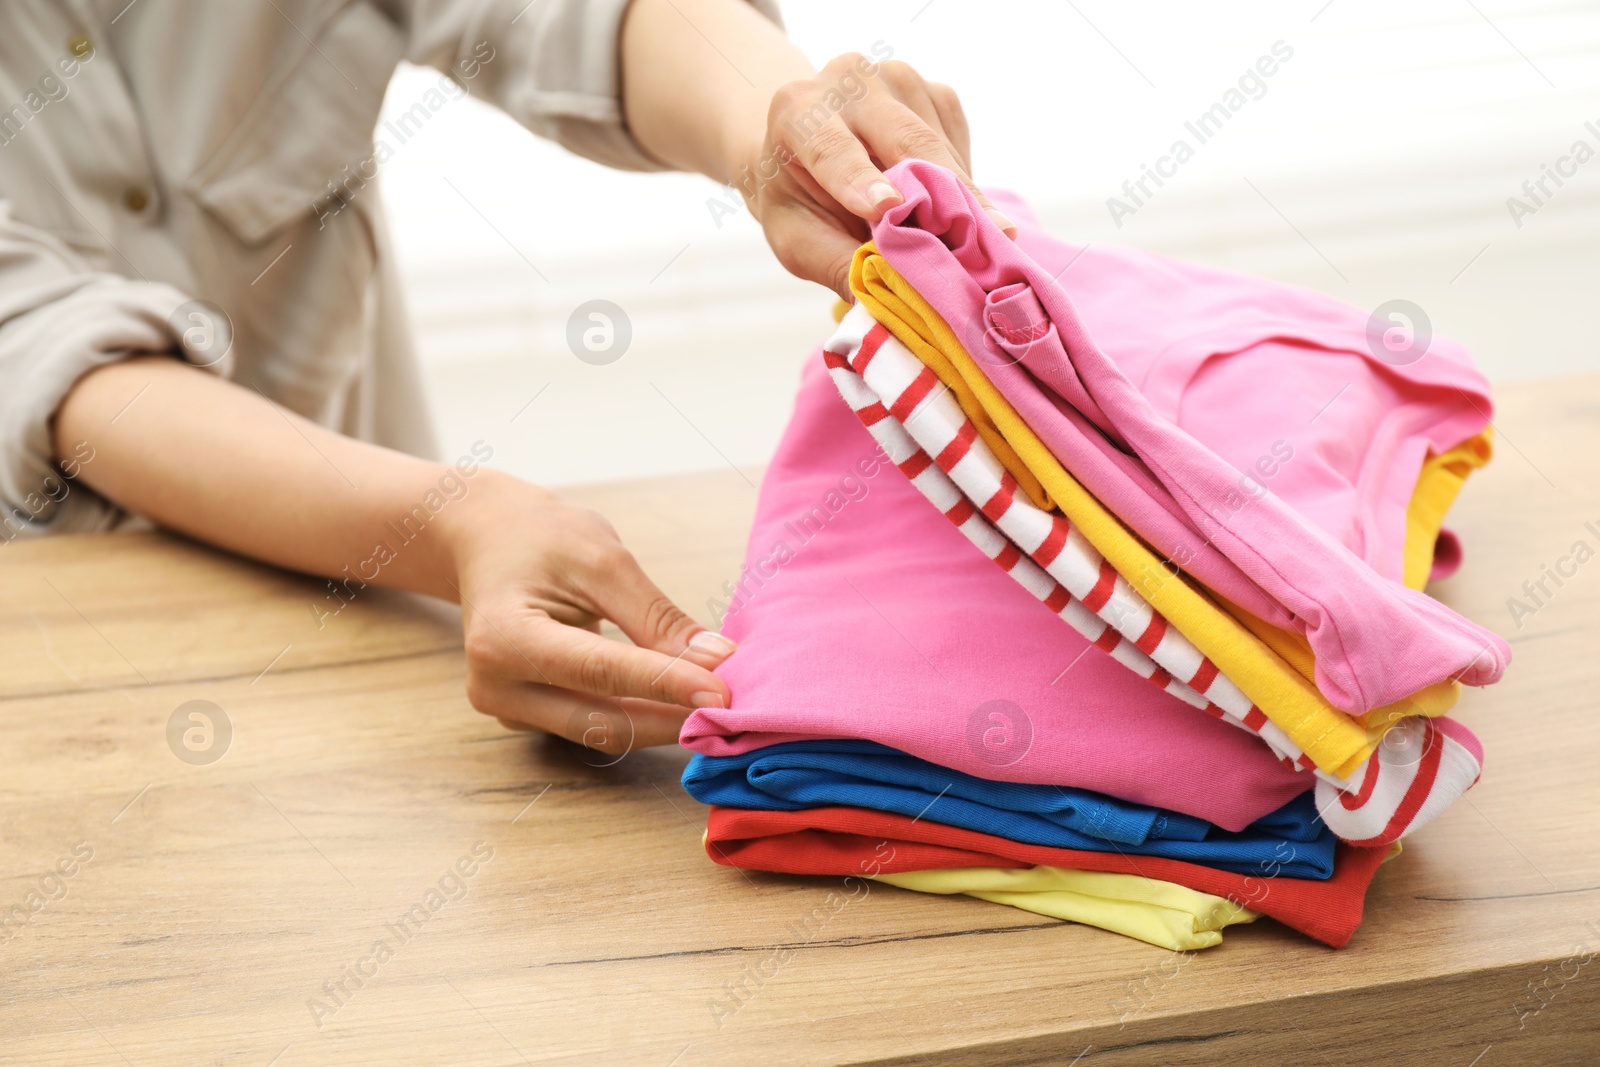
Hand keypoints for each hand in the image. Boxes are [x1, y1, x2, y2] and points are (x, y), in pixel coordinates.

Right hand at [439, 471, 735, 753]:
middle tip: (737, 707)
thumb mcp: (601, 559)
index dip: (668, 683)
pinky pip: (594, 722)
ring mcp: (507, 708)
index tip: (724, 692)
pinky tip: (680, 700)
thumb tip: (716, 660)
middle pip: (603, 719)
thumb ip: (656, 617)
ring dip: (664, 720)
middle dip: (674, 716)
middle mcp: (495, 687)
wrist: (484, 538)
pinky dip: (642, 712)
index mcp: (503, 639)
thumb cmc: (539, 535)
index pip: (601, 671)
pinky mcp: (527, 715)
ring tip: (718, 704)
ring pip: (603, 730)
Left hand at [739, 52, 1016, 301]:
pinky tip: (947, 209)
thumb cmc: (797, 198)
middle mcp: (849, 81)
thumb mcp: (796, 238)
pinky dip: (964, 187)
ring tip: (974, 245)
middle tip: (992, 236)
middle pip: (907, 139)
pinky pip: (960, 147)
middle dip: (948, 192)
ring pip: (943, 147)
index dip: (860, 178)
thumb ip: (835, 264)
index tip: (887, 208)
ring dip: (962, 199)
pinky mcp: (936, 94)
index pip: (832, 147)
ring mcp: (899, 80)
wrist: (805, 149)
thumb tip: (880, 304)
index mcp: (797, 111)